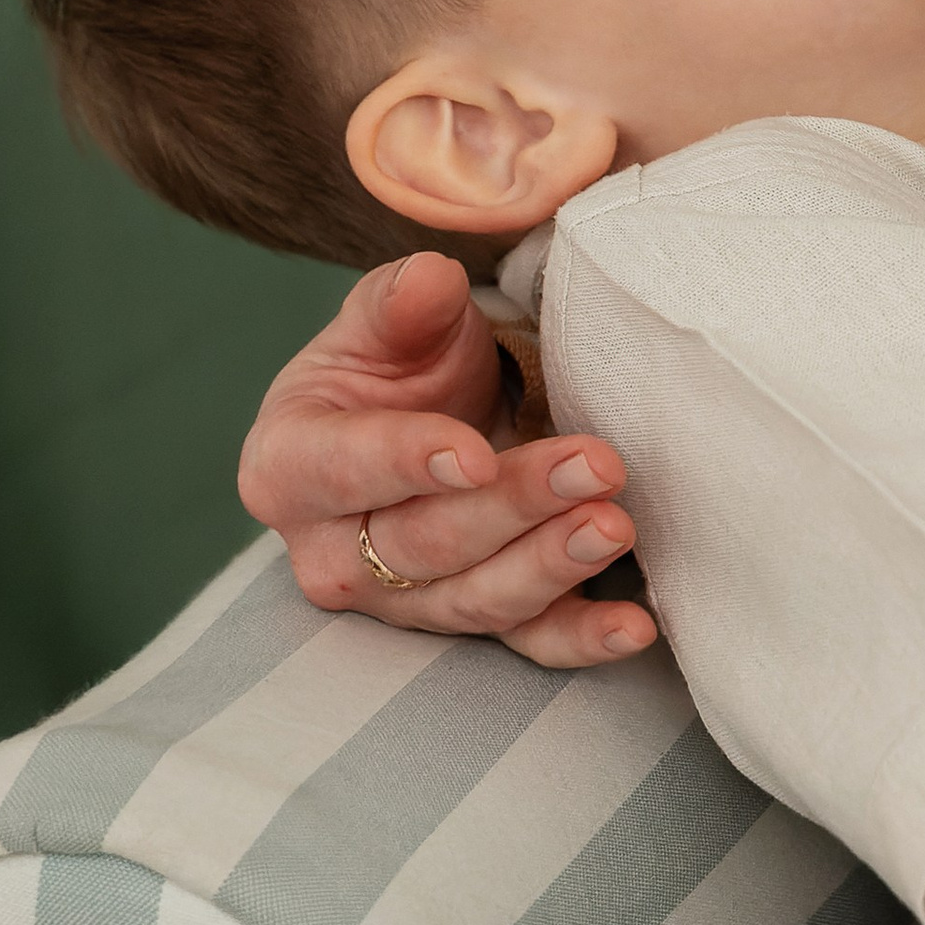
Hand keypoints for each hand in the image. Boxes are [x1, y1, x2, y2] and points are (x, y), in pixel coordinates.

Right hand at [235, 252, 657, 665]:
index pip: (344, 469)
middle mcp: (334, 552)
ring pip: (477, 598)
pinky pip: (525, 643)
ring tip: (616, 525)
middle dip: (514, 505)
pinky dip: (582, 640)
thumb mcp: (390, 321)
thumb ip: (401, 303)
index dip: (408, 463)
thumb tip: (428, 280)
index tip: (474, 454)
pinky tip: (635, 627)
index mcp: (289, 467)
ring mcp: (404, 599)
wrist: (427, 416)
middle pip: (424, 543)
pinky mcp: (472, 619)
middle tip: (595, 464)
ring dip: (553, 567)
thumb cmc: (394, 368)